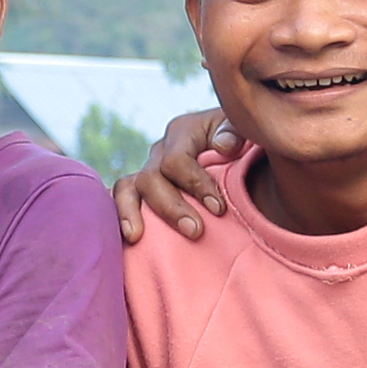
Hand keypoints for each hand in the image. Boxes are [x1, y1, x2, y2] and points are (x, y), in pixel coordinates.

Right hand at [110, 109, 243, 244]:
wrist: (239, 150)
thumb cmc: (245, 142)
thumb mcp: (246, 128)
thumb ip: (238, 131)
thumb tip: (224, 146)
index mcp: (183, 132)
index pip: (176, 160)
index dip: (195, 185)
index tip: (219, 209)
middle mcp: (160, 150)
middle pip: (151, 178)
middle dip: (171, 207)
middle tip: (195, 232)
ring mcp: (149, 171)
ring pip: (127, 188)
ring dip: (131, 213)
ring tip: (135, 237)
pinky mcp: (144, 191)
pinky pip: (123, 200)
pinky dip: (120, 216)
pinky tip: (125, 239)